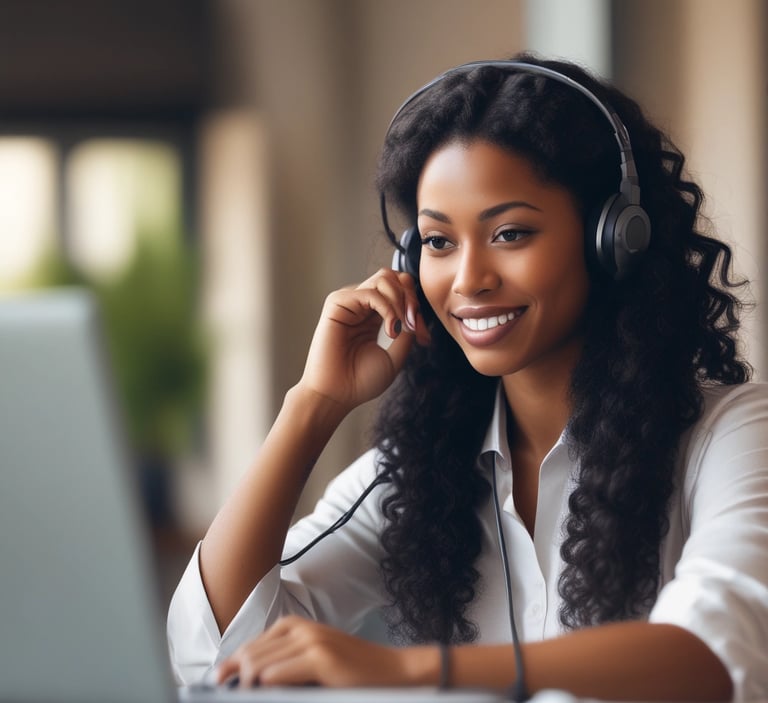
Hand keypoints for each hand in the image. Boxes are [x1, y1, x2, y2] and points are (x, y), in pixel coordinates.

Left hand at [216, 616, 418, 687]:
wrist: (391, 670)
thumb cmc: (349, 670)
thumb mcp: (311, 660)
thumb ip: (281, 664)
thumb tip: (246, 681)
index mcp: (293, 625)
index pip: (248, 647)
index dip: (230, 667)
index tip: (218, 684)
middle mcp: (298, 628)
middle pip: (249, 656)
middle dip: (236, 681)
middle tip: (230, 697)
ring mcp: (310, 641)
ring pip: (257, 666)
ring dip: (248, 688)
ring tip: (249, 699)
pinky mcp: (320, 658)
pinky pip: (276, 675)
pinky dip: (266, 688)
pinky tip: (267, 695)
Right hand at [297, 269, 429, 412]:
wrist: (337, 396)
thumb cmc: (361, 381)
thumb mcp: (396, 355)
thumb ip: (407, 330)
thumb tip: (416, 312)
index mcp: (374, 316)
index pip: (400, 291)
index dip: (416, 307)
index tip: (424, 337)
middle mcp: (362, 305)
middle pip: (394, 278)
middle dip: (411, 298)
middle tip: (415, 327)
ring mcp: (350, 302)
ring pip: (384, 278)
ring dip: (401, 301)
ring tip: (402, 328)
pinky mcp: (337, 303)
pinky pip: (371, 292)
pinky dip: (388, 308)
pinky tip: (391, 330)